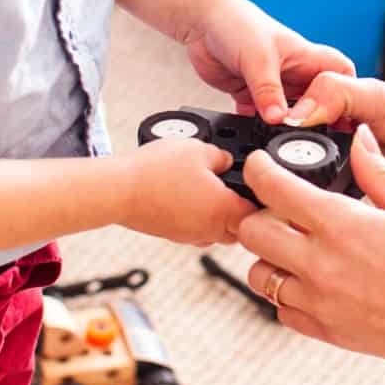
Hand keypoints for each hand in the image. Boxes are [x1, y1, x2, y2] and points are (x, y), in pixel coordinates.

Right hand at [119, 137, 252, 246]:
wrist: (118, 191)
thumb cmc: (156, 171)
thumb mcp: (199, 149)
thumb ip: (223, 156)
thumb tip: (228, 161)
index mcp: (225, 211)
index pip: (261, 215)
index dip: (266, 201)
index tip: (265, 188)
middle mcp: (211, 230)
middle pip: (242, 228)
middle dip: (245, 211)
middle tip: (242, 188)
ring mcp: (190, 236)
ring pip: (219, 231)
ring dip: (221, 215)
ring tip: (214, 189)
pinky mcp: (173, 235)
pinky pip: (197, 229)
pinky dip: (200, 217)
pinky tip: (190, 196)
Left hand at [177, 0, 353, 123]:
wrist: (201, 20)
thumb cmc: (236, 22)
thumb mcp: (258, 58)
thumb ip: (268, 90)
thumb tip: (278, 119)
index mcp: (305, 58)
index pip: (341, 75)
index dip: (347, 95)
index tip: (344, 117)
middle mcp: (292, 73)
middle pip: (316, 102)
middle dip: (316, 119)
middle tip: (313, 139)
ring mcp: (272, 86)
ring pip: (289, 113)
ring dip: (286, 126)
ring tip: (283, 141)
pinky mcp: (250, 94)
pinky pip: (260, 117)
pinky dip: (257, 128)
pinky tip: (254, 136)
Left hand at [234, 124, 384, 383]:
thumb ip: (379, 173)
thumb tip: (359, 137)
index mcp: (346, 227)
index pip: (273, 189)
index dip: (259, 169)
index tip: (263, 165)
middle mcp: (325, 268)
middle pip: (252, 233)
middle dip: (259, 212)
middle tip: (282, 207)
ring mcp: (324, 305)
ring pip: (260, 275)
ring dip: (272, 255)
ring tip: (302, 245)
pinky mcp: (331, 334)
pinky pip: (283, 310)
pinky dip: (289, 293)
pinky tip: (319, 280)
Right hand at [281, 72, 384, 213]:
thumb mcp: (379, 94)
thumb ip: (335, 94)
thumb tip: (294, 115)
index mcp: (336, 117)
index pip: (291, 125)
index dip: (275, 133)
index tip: (261, 140)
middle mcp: (339, 150)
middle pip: (294, 162)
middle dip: (285, 168)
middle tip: (274, 173)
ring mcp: (350, 181)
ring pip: (310, 191)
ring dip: (304, 193)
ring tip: (292, 194)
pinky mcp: (363, 211)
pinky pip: (336, 216)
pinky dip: (328, 214)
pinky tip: (320, 212)